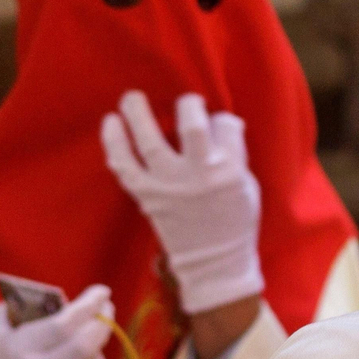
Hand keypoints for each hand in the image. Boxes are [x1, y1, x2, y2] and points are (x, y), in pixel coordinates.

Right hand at [0, 286, 113, 358]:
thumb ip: (16, 306)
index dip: (88, 305)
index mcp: (20, 350)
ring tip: (81, 343)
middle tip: (106, 308)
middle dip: (103, 321)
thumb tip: (51, 295)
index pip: (64, 325)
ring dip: (96, 347)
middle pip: (87, 344)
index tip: (101, 291)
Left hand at [101, 91, 263, 314]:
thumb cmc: (235, 221)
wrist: (213, 261)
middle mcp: (198, 175)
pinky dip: (114, 143)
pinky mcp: (147, 195)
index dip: (220, 120)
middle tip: (185, 101)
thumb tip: (220, 123)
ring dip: (138, 114)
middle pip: (191, 128)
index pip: (225, 126)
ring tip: (132, 97)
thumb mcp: (247, 186)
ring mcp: (169, 185)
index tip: (216, 123)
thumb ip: (235, 155)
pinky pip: (124, 166)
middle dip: (188, 105)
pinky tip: (110, 122)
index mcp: (230, 171)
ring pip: (150, 142)